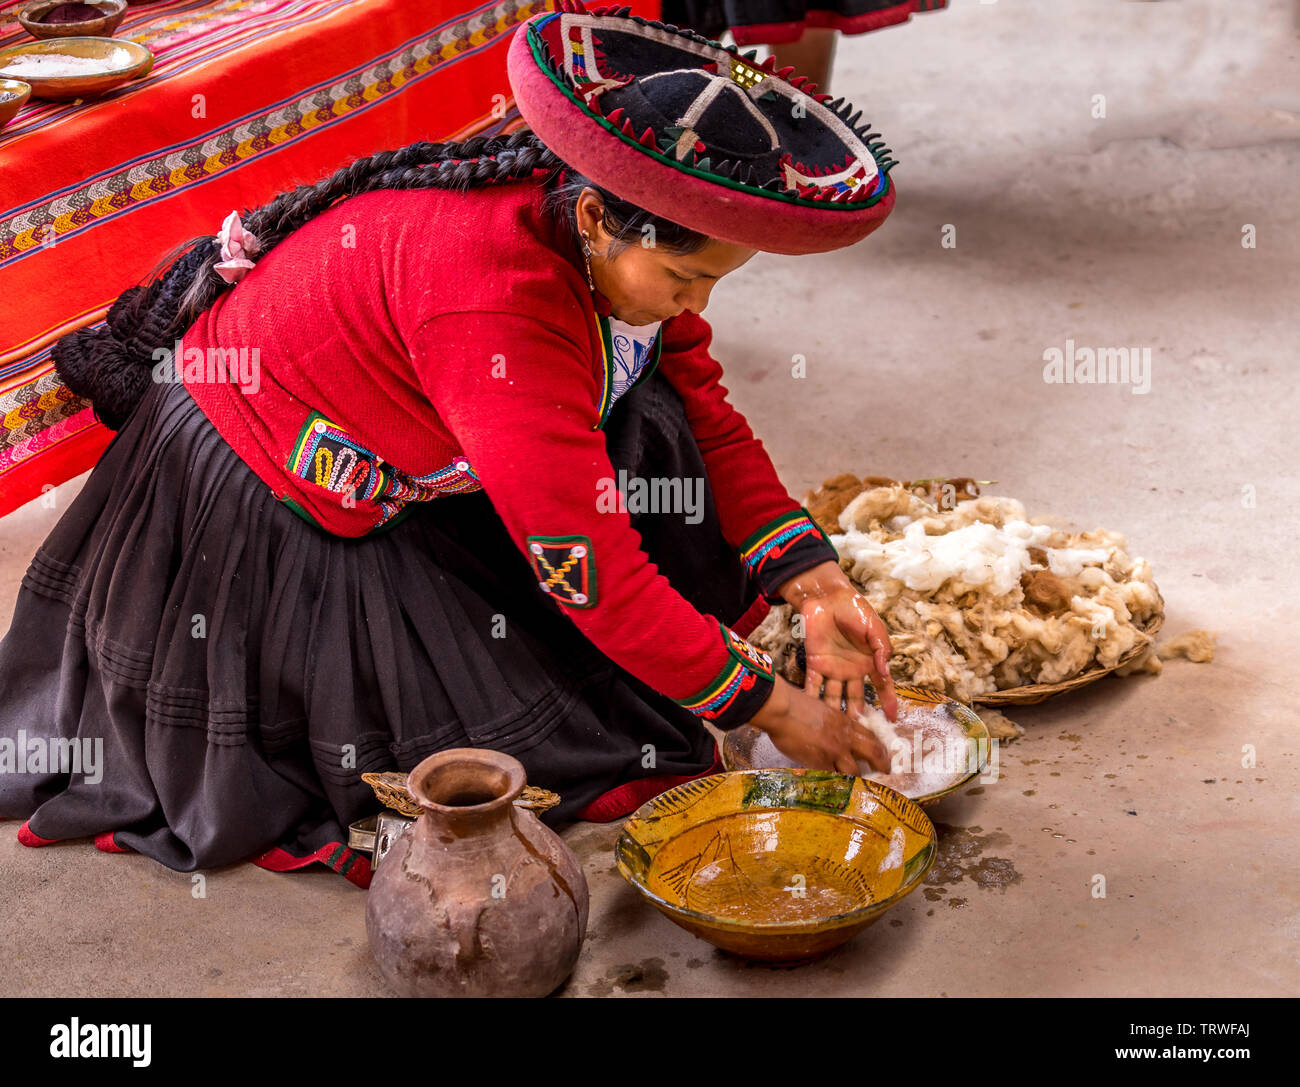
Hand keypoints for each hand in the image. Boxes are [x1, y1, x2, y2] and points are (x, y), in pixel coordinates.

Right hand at [748, 677, 889, 773]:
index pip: (871, 736)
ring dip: (858, 779)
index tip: (883, 755)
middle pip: (873, 752)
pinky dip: (835, 783)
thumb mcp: (821, 710)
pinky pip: (833, 777)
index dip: (880, 747)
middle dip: (882, 764)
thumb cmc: (796, 705)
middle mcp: (845, 737)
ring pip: (854, 771)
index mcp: (845, 722)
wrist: (783, 709)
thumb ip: (831, 722)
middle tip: (886, 774)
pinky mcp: (821, 762)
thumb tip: (833, 732)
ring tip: (860, 787)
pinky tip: (836, 789)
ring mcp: (834, 751)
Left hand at [777, 561, 898, 721]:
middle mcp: (852, 670)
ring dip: (835, 712)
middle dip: (858, 716)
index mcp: (869, 662)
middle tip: (860, 736)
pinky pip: (813, 684)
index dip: (887, 702)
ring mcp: (833, 668)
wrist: (828, 598)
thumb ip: (882, 649)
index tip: (893, 719)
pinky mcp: (815, 663)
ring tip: (836, 732)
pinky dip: (811, 697)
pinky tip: (812, 714)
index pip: (882, 687)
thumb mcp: (874, 629)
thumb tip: (886, 672)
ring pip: (835, 696)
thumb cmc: (855, 610)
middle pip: (857, 698)